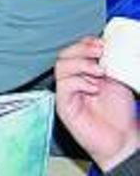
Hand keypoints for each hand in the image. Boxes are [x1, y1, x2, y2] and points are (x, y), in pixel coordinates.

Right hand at [55, 37, 139, 170]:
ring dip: (82, 65)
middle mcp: (72, 80)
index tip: (102, 42)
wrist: (121, 139)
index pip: (74, 50)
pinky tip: (94, 88)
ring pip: (61, 67)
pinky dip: (80, 82)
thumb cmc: (119, 113)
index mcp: (82, 72)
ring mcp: (66, 93)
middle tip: (100, 51)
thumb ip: (111, 64)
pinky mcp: (64, 106)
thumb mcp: (118, 80)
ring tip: (100, 72)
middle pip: (63, 55)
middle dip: (81, 49)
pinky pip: (64, 86)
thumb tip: (111, 45)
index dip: (85, 43)